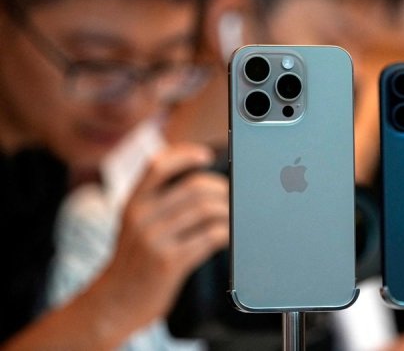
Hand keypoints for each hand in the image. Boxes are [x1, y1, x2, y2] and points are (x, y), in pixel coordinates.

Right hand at [93, 143, 228, 334]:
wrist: (114, 303)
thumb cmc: (134, 261)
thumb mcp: (134, 225)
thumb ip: (157, 203)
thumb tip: (202, 184)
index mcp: (132, 203)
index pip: (157, 165)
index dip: (184, 155)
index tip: (206, 156)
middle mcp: (140, 217)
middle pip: (194, 188)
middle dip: (221, 189)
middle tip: (233, 196)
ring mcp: (154, 239)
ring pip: (207, 211)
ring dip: (228, 212)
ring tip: (234, 217)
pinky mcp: (169, 262)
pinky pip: (210, 237)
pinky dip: (226, 233)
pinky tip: (228, 237)